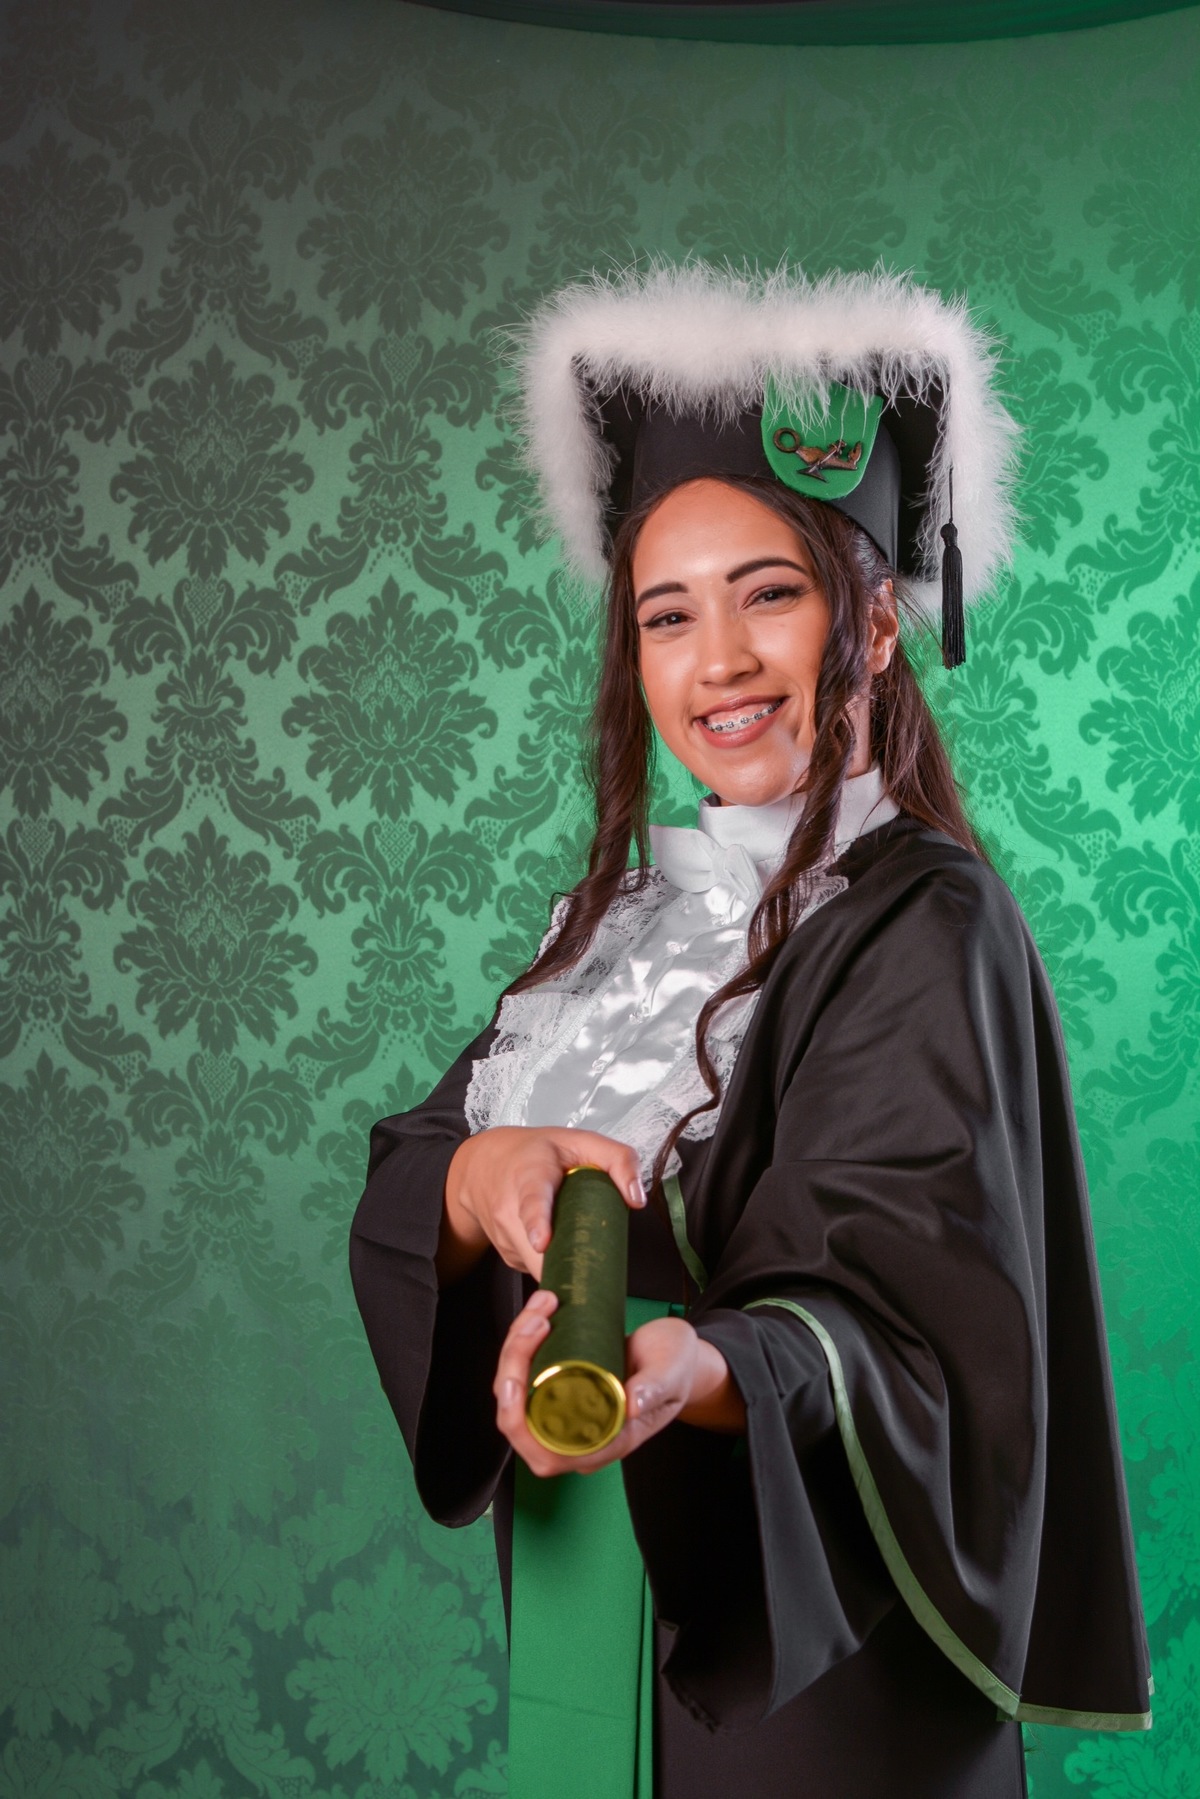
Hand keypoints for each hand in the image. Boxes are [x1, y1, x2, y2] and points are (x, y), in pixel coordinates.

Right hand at [437, 1126, 645, 1284]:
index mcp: (530, 1176)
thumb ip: (618, 1159)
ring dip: (566, 1267)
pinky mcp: (509, 1256)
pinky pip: (537, 1269)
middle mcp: (509, 1209)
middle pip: (536, 1251)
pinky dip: (556, 1265)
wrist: (485, 1165)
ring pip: (540, 1266)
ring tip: (582, 1249)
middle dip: (567, 1266)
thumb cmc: (537, 1153)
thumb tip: (636, 1199)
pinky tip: (562, 1246)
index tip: (541, 1242)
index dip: (537, 1223)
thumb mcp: (581, 1141)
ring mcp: (505, 1237)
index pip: (531, 1201)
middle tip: (596, 1273)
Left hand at [493, 1292, 743, 1476]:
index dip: (519, 1422)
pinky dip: (525, 1338)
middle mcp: (578, 1434)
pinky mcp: (559, 1385)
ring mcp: (566, 1410)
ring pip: (516, 1388)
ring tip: (544, 1305)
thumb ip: (656, 1387)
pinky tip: (540, 1310)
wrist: (677, 1353)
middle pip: (519, 1416)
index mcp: (605, 1444)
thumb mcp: (673, 1372)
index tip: (516, 1379)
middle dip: (514, 1364)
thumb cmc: (678, 1367)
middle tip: (538, 1319)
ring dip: (518, 1343)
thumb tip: (631, 1406)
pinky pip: (527, 1369)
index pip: (545, 1452)